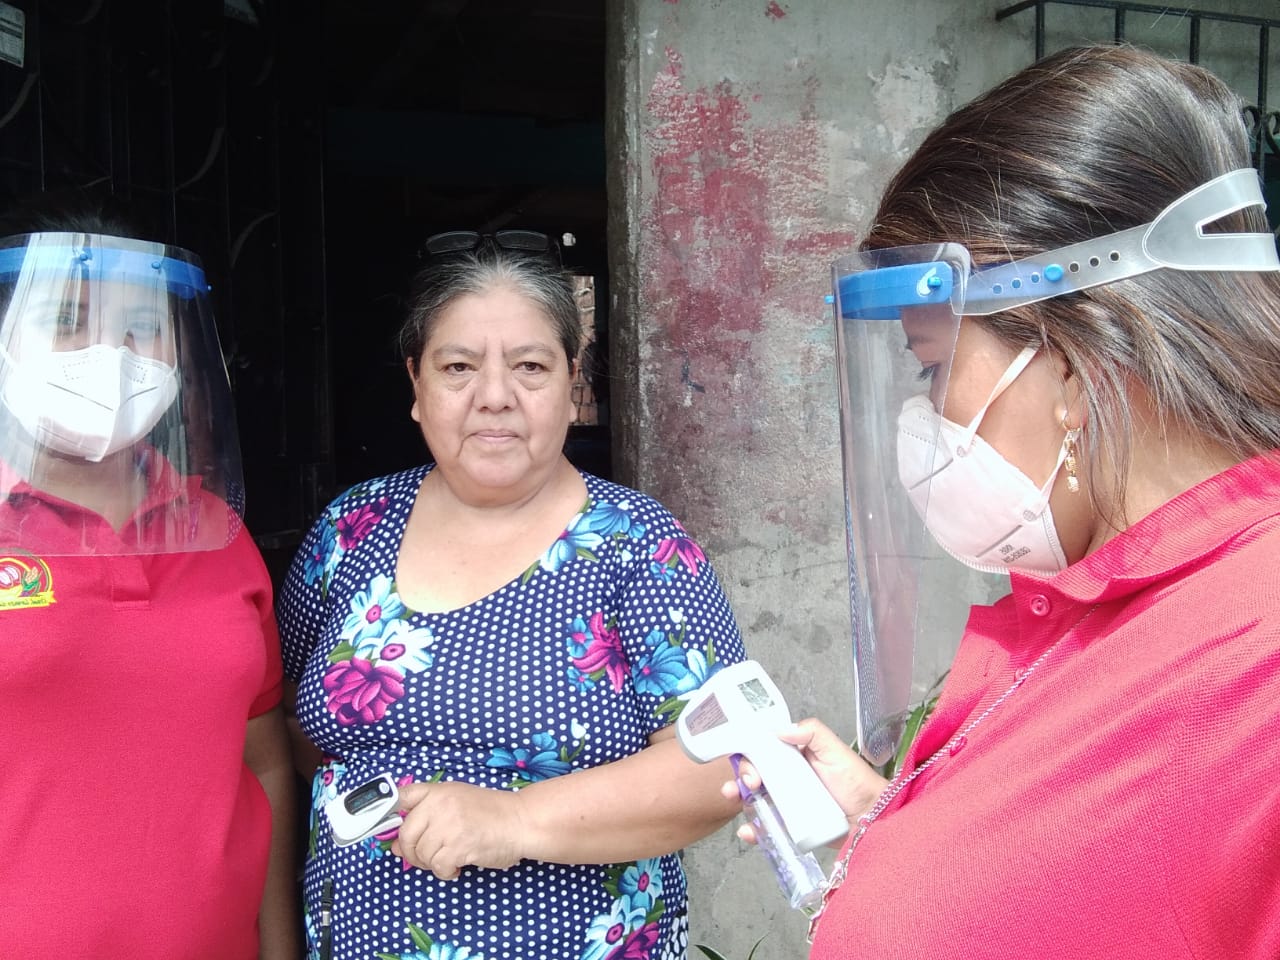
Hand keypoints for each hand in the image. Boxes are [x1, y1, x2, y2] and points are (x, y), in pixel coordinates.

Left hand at [389, 781, 527, 878]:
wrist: (521, 821)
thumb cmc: (492, 812)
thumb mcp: (458, 800)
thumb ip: (428, 816)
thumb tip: (395, 845)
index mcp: (439, 791)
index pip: (401, 798)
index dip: (386, 815)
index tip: (387, 830)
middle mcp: (440, 805)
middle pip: (405, 835)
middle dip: (411, 853)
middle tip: (426, 857)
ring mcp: (449, 825)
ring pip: (421, 854)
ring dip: (432, 863)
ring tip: (449, 859)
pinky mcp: (458, 846)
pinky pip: (438, 866)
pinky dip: (446, 872)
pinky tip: (457, 866)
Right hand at [720, 719, 886, 845]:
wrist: (873, 819)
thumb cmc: (856, 782)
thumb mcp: (835, 750)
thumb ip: (812, 732)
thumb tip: (780, 729)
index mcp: (796, 757)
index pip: (765, 751)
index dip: (751, 756)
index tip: (751, 767)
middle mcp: (789, 779)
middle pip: (756, 775)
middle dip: (741, 778)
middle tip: (746, 786)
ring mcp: (789, 804)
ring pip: (757, 800)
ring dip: (740, 800)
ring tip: (736, 802)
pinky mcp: (792, 827)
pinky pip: (768, 826)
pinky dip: (754, 829)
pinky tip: (749, 832)